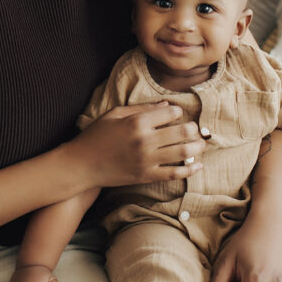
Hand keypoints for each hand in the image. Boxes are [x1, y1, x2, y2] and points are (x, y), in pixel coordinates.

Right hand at [73, 103, 205, 187]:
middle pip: (182, 132)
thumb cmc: (96, 136)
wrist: (82, 165)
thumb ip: (142, 108)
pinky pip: (174, 174)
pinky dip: (189, 170)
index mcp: (136, 122)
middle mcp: (144, 141)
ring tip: (200, 144)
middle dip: (193, 129)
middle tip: (194, 129)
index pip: (170, 113)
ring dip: (196, 148)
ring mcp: (147, 161)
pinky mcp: (146, 176)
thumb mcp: (115, 114)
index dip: (177, 111)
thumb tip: (167, 105)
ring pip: (183, 153)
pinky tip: (198, 165)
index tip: (176, 113)